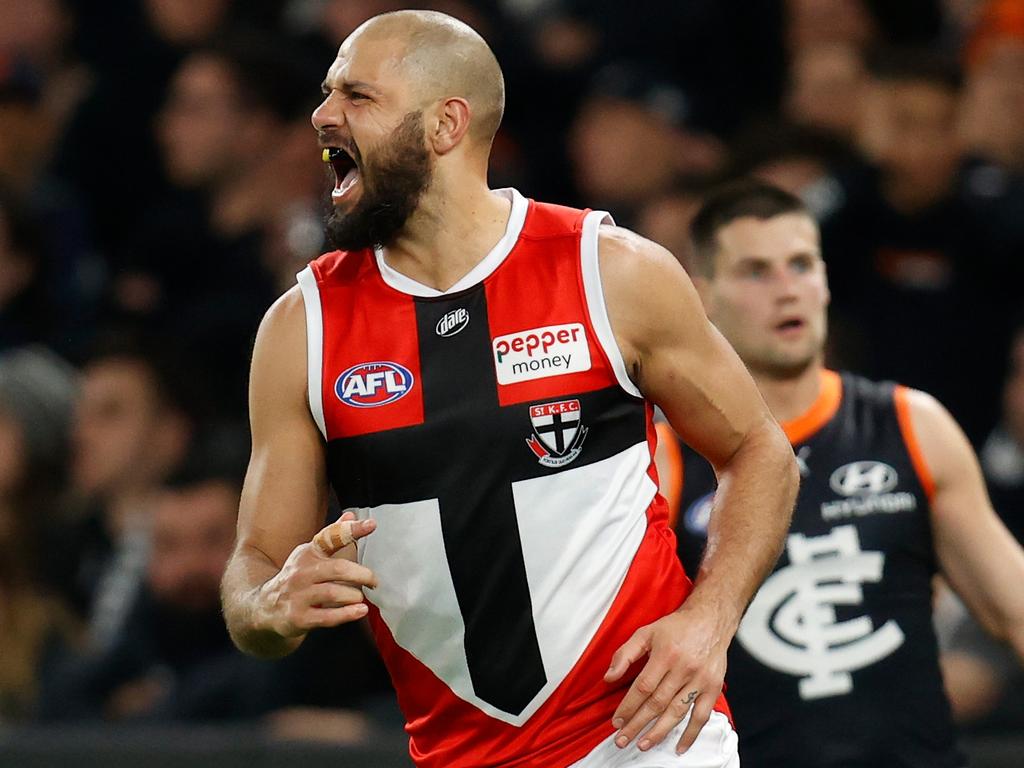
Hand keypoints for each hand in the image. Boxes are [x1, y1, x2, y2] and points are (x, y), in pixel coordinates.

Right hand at [257, 511, 377, 637]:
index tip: (372, 524)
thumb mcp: (311, 555)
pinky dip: (347, 614)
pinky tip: (360, 611)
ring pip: (332, 592)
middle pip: (337, 568)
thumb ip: (333, 536)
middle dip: (361, 574)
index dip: (351, 530)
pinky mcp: (298, 617)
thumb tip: (350, 515)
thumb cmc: (297, 578)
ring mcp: (298, 595)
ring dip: (353, 595)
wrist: (264, 607)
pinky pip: (326, 616)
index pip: (331, 537)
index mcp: (308, 553)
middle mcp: (301, 572)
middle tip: (374, 581)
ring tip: (360, 598)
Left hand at [604, 602, 730, 753]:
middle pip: (657, 703)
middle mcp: (683, 668)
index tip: (617, 721)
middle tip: (622, 739)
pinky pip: (702, 716)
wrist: (710, 620)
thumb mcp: (646, 632)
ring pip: (677, 712)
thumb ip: (625, 654)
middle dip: (637, 724)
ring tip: (643, 744)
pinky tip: (679, 746)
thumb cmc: (676, 627)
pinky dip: (690, 734)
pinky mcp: (713, 688)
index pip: (642, 687)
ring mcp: (700, 680)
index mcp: (665, 654)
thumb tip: (609, 677)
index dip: (628, 707)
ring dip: (659, 732)